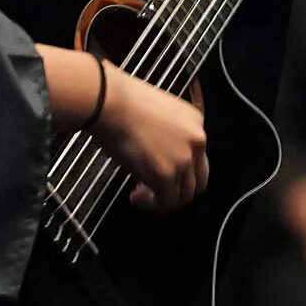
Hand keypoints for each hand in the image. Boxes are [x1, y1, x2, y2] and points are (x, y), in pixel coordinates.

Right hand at [86, 68, 211, 211]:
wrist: (107, 101)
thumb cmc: (117, 100)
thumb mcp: (152, 108)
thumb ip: (163, 130)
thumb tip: (154, 148)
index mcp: (194, 120)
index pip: (198, 154)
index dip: (179, 167)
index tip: (162, 169)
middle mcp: (196, 141)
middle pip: (198, 179)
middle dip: (178, 189)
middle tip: (158, 190)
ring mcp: (183, 159)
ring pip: (185, 195)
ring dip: (165, 200)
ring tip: (145, 196)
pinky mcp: (165, 175)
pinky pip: (166, 202)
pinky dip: (153, 205)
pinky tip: (138, 197)